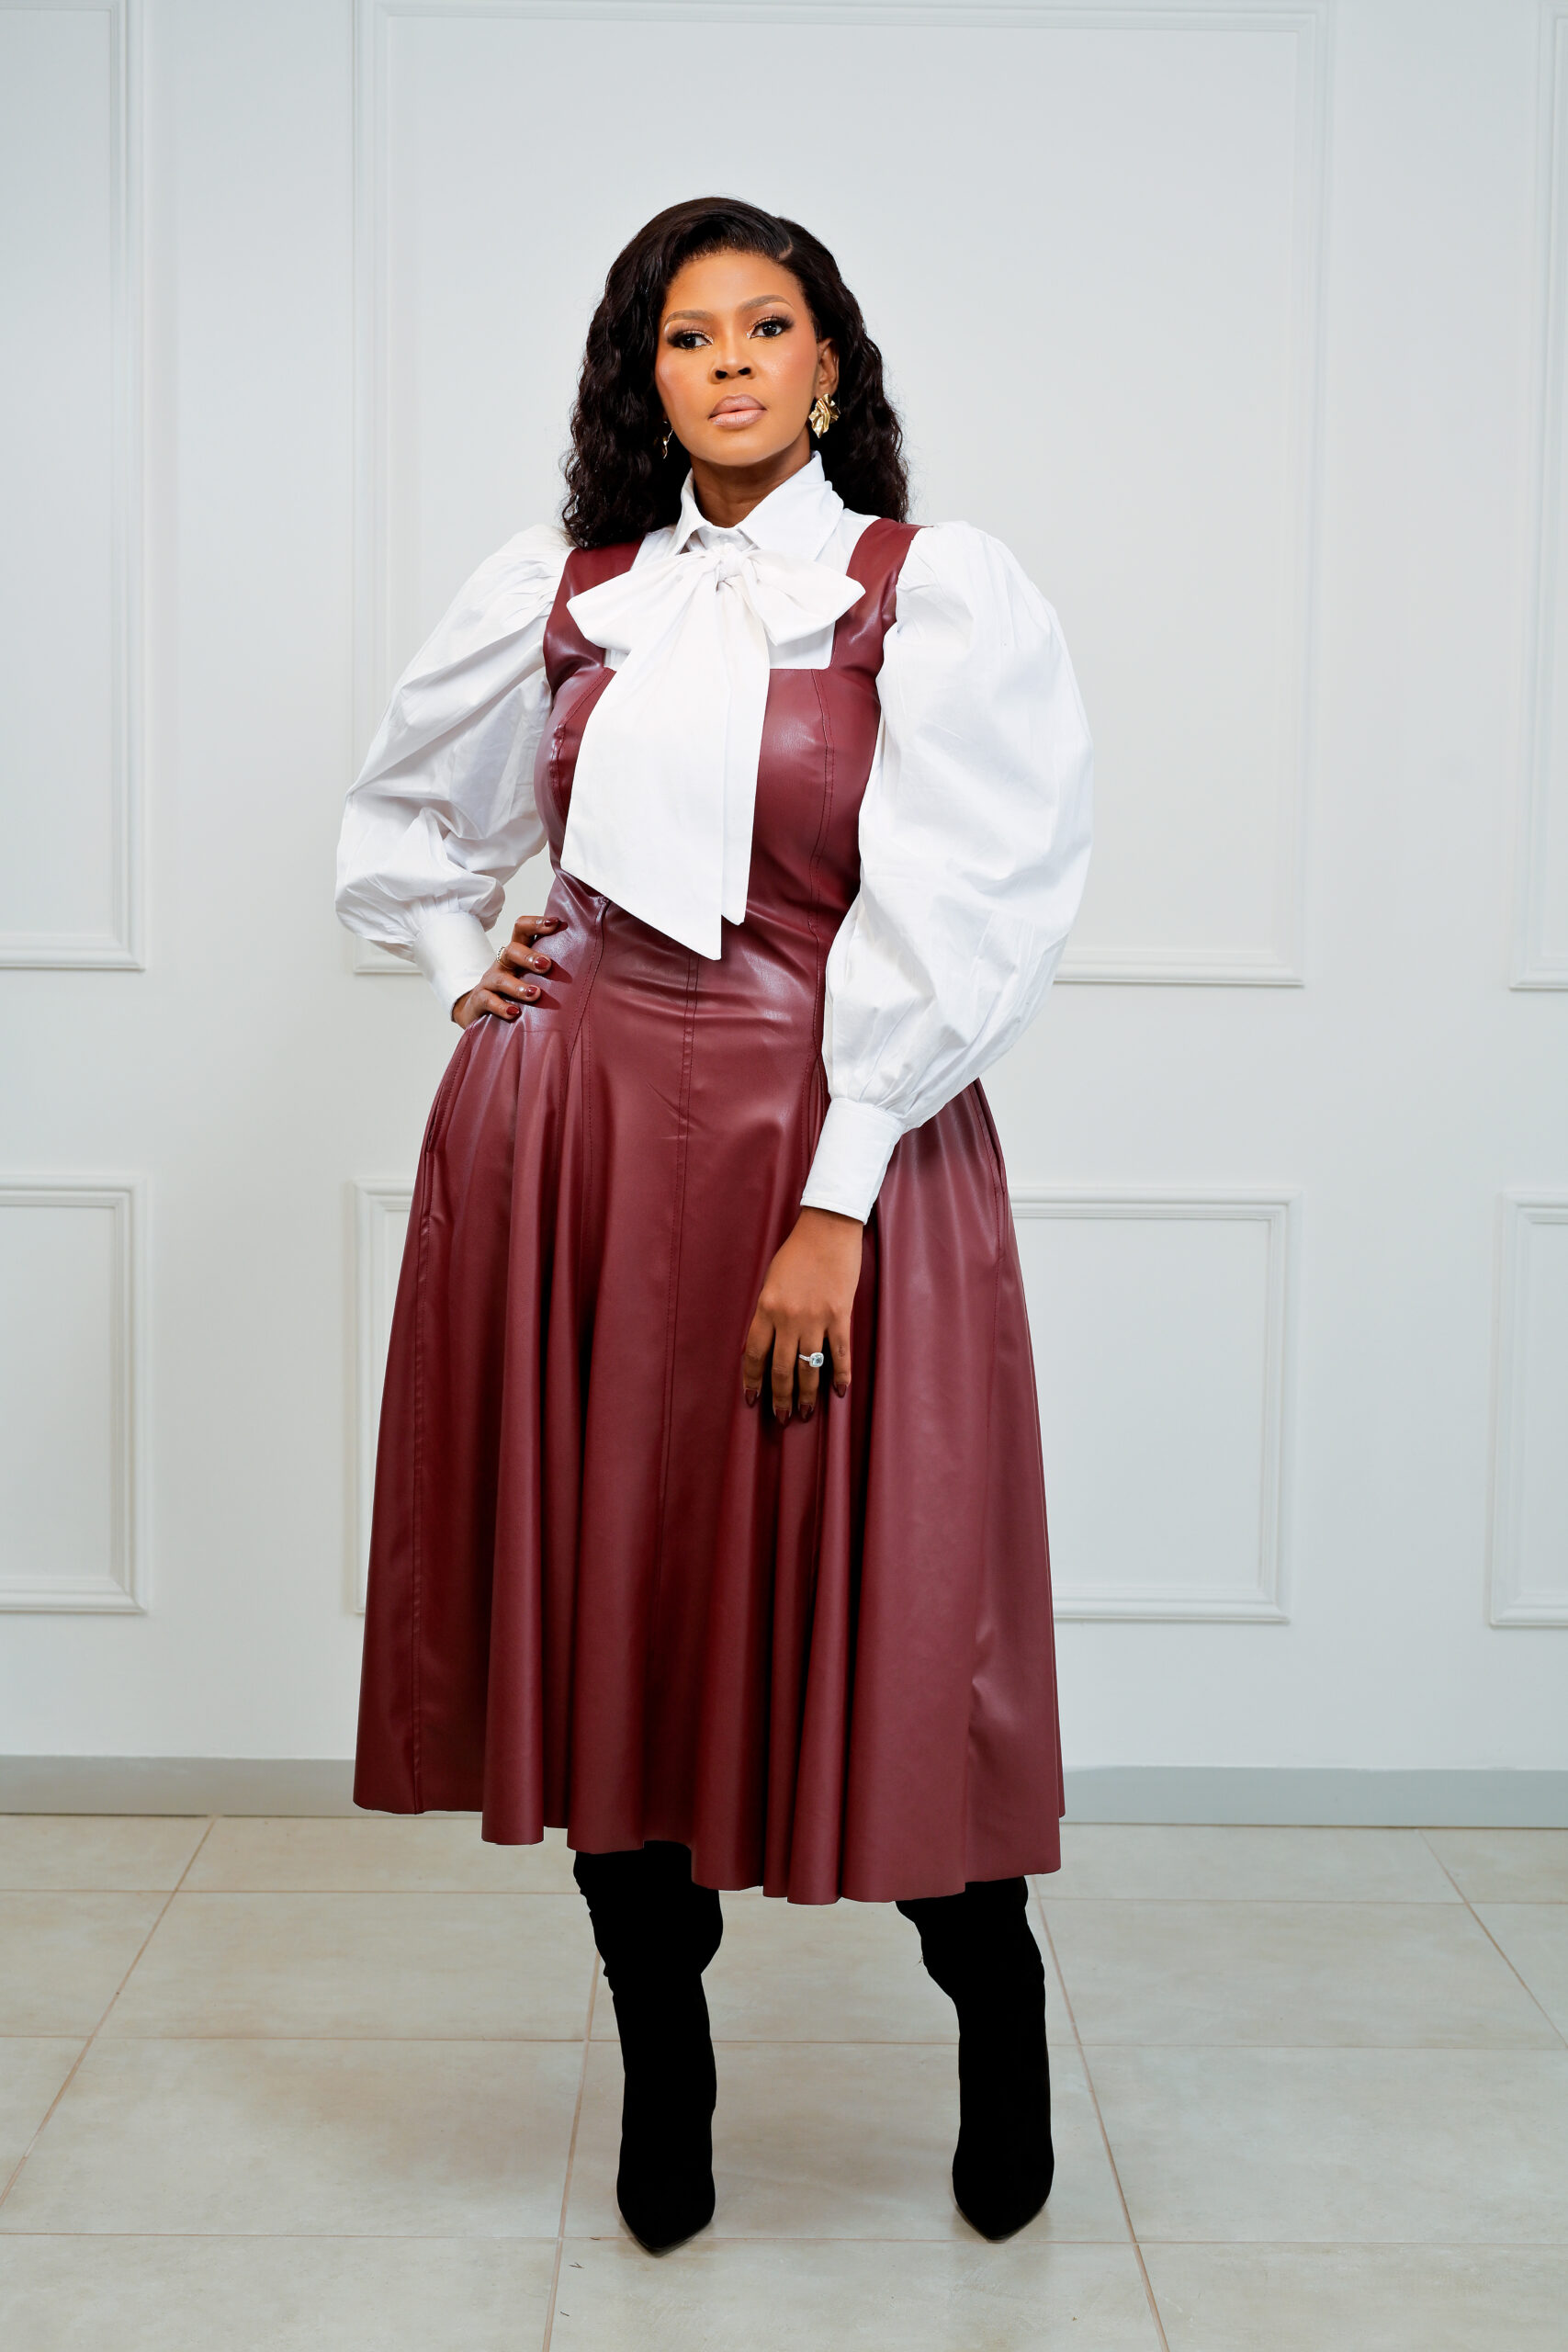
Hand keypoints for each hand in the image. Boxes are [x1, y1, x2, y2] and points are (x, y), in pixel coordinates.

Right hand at [452, 916, 563, 1025]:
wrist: (478, 1008)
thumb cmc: (515, 990)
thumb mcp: (531, 975)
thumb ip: (552, 970)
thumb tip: (595, 971)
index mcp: (517, 953)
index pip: (522, 929)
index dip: (536, 923)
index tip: (556, 923)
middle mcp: (503, 964)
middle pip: (512, 951)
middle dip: (529, 957)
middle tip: (547, 965)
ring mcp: (490, 982)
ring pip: (501, 979)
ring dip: (519, 987)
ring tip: (536, 994)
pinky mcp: (480, 1000)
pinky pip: (488, 1000)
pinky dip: (501, 1007)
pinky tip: (514, 1013)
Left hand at [742, 1207, 862, 1423]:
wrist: (828, 1229)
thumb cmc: (797, 1252)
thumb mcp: (772, 1281)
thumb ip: (768, 1312)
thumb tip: (766, 1343)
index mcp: (766, 1308)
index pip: (754, 1354)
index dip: (753, 1380)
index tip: (752, 1399)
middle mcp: (788, 1317)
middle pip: (781, 1368)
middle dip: (780, 1397)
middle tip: (781, 1417)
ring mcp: (815, 1318)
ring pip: (809, 1367)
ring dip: (806, 1394)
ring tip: (804, 1413)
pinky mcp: (840, 1315)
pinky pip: (838, 1353)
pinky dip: (840, 1375)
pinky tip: (839, 1393)